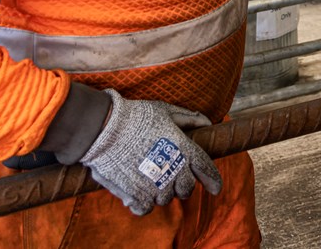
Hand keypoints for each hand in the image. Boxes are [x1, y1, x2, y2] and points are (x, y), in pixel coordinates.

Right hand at [79, 89, 220, 215]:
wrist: (104, 129)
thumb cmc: (136, 117)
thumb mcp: (166, 111)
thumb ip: (189, 118)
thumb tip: (208, 122)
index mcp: (184, 150)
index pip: (206, 169)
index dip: (213, 180)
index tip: (216, 188)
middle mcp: (174, 171)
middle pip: (186, 189)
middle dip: (182, 185)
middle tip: (170, 176)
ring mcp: (155, 186)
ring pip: (166, 199)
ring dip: (161, 192)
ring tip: (149, 179)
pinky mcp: (137, 196)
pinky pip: (146, 208)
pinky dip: (144, 202)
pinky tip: (138, 191)